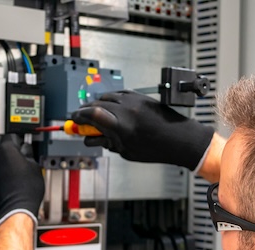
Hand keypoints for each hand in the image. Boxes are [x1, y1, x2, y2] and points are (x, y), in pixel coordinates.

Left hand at [0, 134, 44, 229]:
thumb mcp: (35, 167)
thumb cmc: (26, 191)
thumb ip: (28, 153)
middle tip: (20, 167)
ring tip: (12, 179)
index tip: (21, 146)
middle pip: (1, 151)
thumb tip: (26, 150)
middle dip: (9, 157)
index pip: (11, 137)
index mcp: (6, 149)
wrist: (15, 209)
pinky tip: (4, 186)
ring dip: (0, 168)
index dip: (18, 142)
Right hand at [71, 90, 214, 170]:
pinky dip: (110, 99)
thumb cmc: (157, 149)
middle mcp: (126, 110)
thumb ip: (107, 142)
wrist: (180, 138)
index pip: (91, 115)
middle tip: (81, 120)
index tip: (74, 121)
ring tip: (95, 115)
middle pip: (96, 104)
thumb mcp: (127, 151)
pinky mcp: (140, 96)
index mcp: (121, 127)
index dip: (78, 117)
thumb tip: (91, 138)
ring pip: (106, 97)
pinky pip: (119, 93)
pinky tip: (110, 106)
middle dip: (85, 112)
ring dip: (97, 104)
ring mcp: (133, 101)